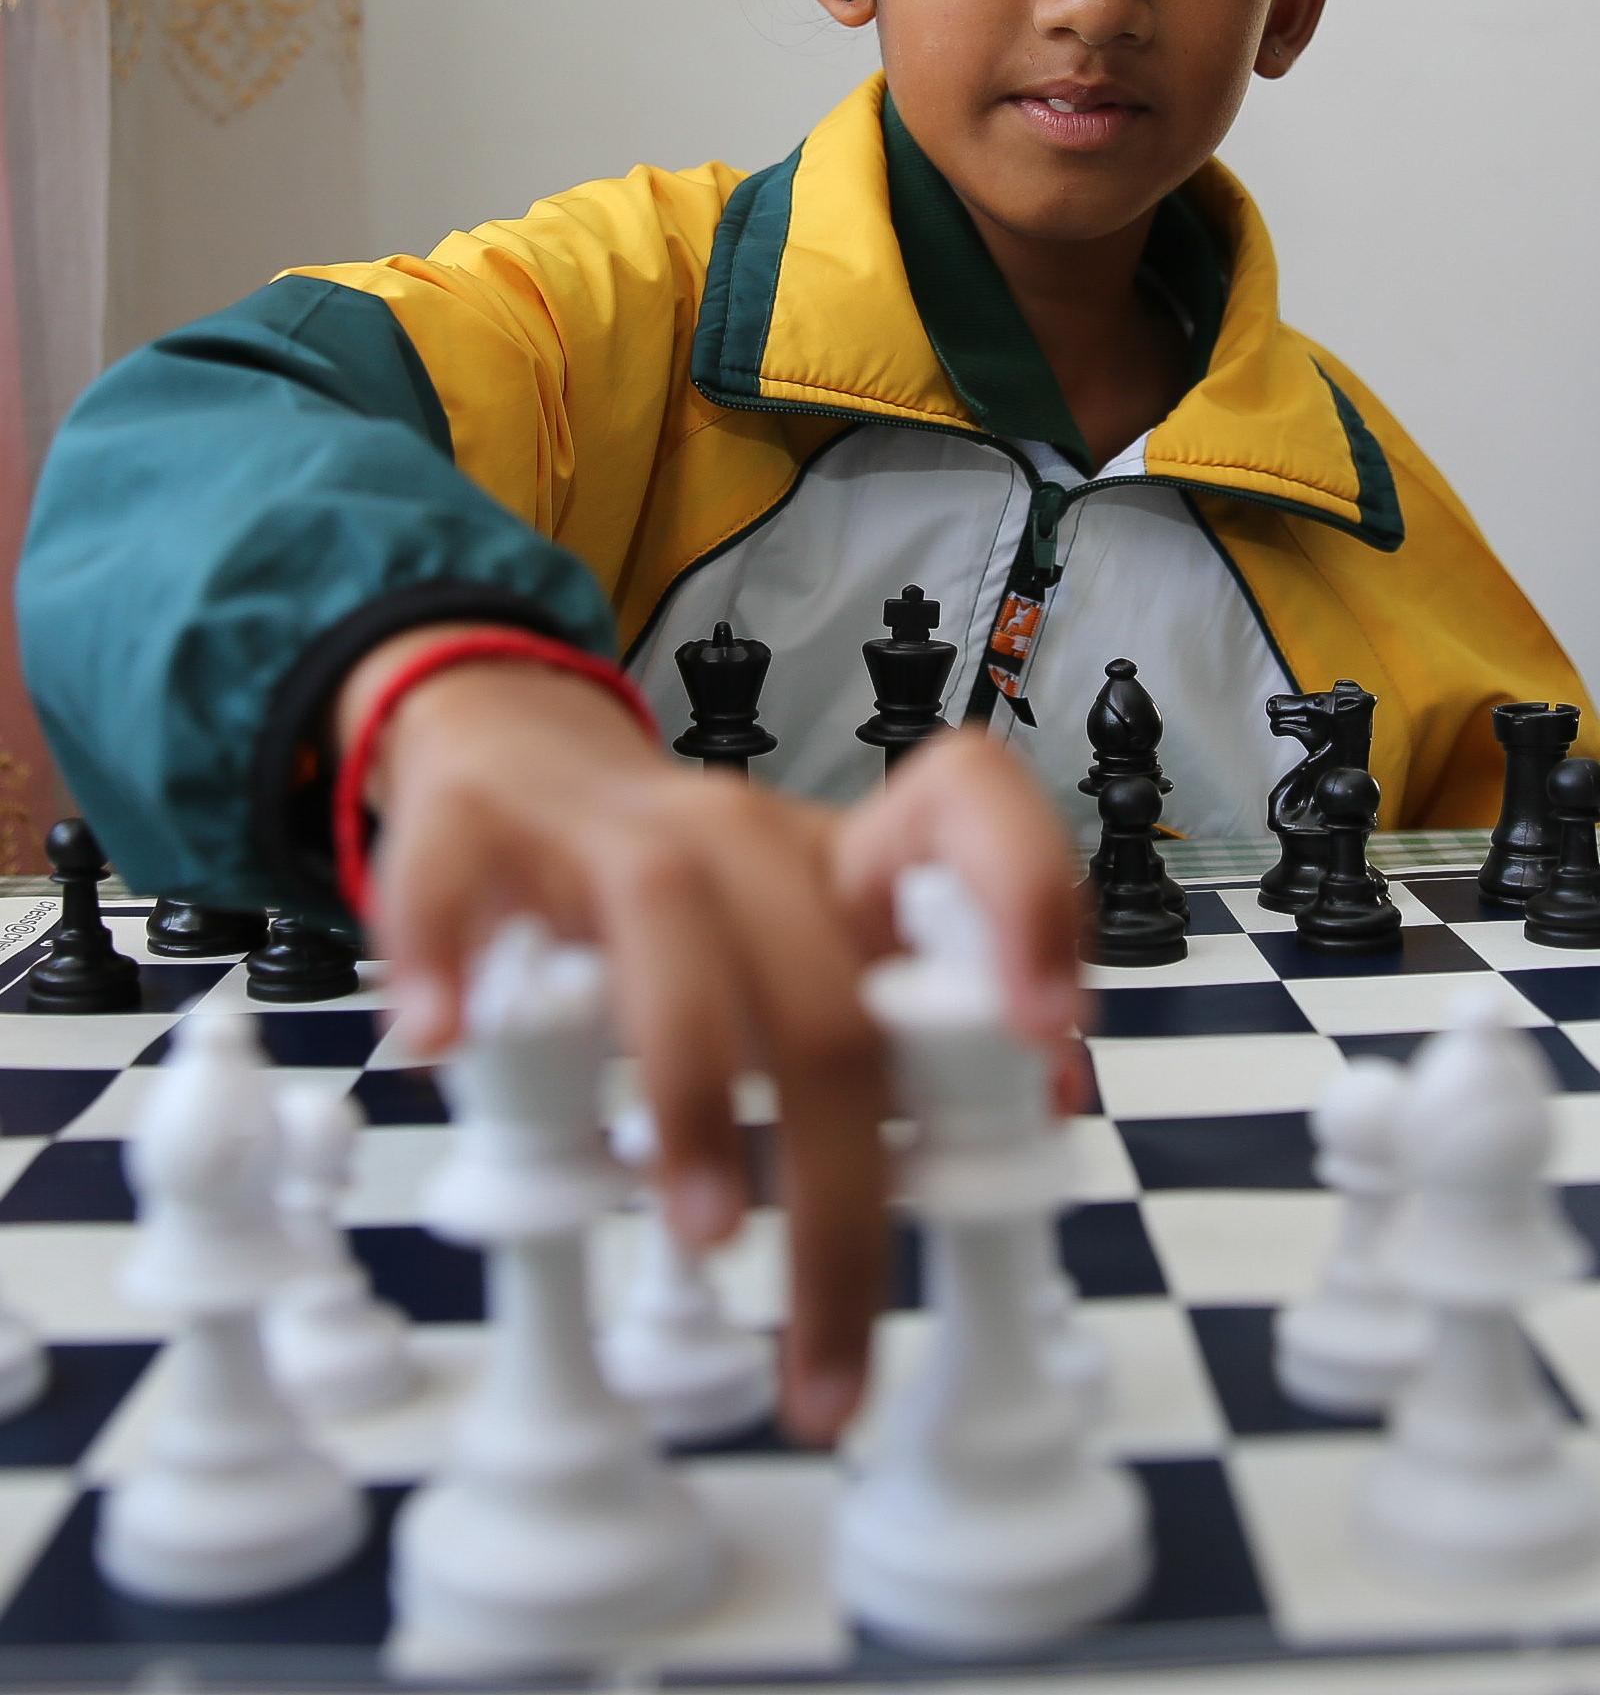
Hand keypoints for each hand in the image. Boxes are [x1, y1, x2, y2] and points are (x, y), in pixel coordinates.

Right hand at [336, 630, 1084, 1440]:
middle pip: (822, 993)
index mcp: (830, 865)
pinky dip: (451, 959)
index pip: (960, 811)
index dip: (1023, 898)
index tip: (1044, 1031)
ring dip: (696, 1095)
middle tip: (830, 1367)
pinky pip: (457, 881)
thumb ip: (910, 1020)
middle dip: (843, 1193)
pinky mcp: (474, 826)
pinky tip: (449, 1047)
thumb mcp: (806, 941)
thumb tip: (1051, 1102)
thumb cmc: (685, 894)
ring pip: (672, 936)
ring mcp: (600, 828)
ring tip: (705, 1234)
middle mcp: (732, 837)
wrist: (514, 757)